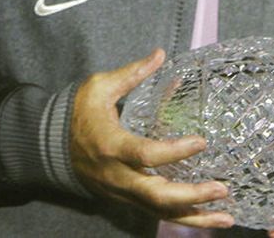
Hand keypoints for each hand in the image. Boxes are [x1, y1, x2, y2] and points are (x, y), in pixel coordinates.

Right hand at [71, 49, 230, 228]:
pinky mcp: (125, 199)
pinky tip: (209, 219)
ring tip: (226, 218)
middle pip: (154, 195)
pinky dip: (183, 218)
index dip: (174, 152)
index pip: (144, 155)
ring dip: (193, 217)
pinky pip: (155, 213)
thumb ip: (132, 73)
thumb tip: (161, 54)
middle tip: (222, 188)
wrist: (47, 146)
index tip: (201, 142)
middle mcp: (116, 175)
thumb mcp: (99, 87)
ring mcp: (120, 192)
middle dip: (191, 195)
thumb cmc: (77, 113)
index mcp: (110, 145)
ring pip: (158, 212)